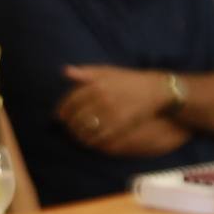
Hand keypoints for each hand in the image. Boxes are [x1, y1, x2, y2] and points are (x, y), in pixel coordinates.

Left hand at [58, 65, 174, 149]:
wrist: (155, 90)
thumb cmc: (129, 80)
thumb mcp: (108, 71)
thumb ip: (86, 72)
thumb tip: (65, 71)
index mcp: (97, 84)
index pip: (72, 100)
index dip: (62, 110)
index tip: (58, 116)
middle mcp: (102, 98)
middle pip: (77, 116)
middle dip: (69, 125)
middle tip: (67, 129)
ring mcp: (112, 112)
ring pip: (87, 129)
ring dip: (78, 135)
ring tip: (76, 136)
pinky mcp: (121, 125)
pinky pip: (100, 137)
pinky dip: (91, 142)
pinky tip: (90, 142)